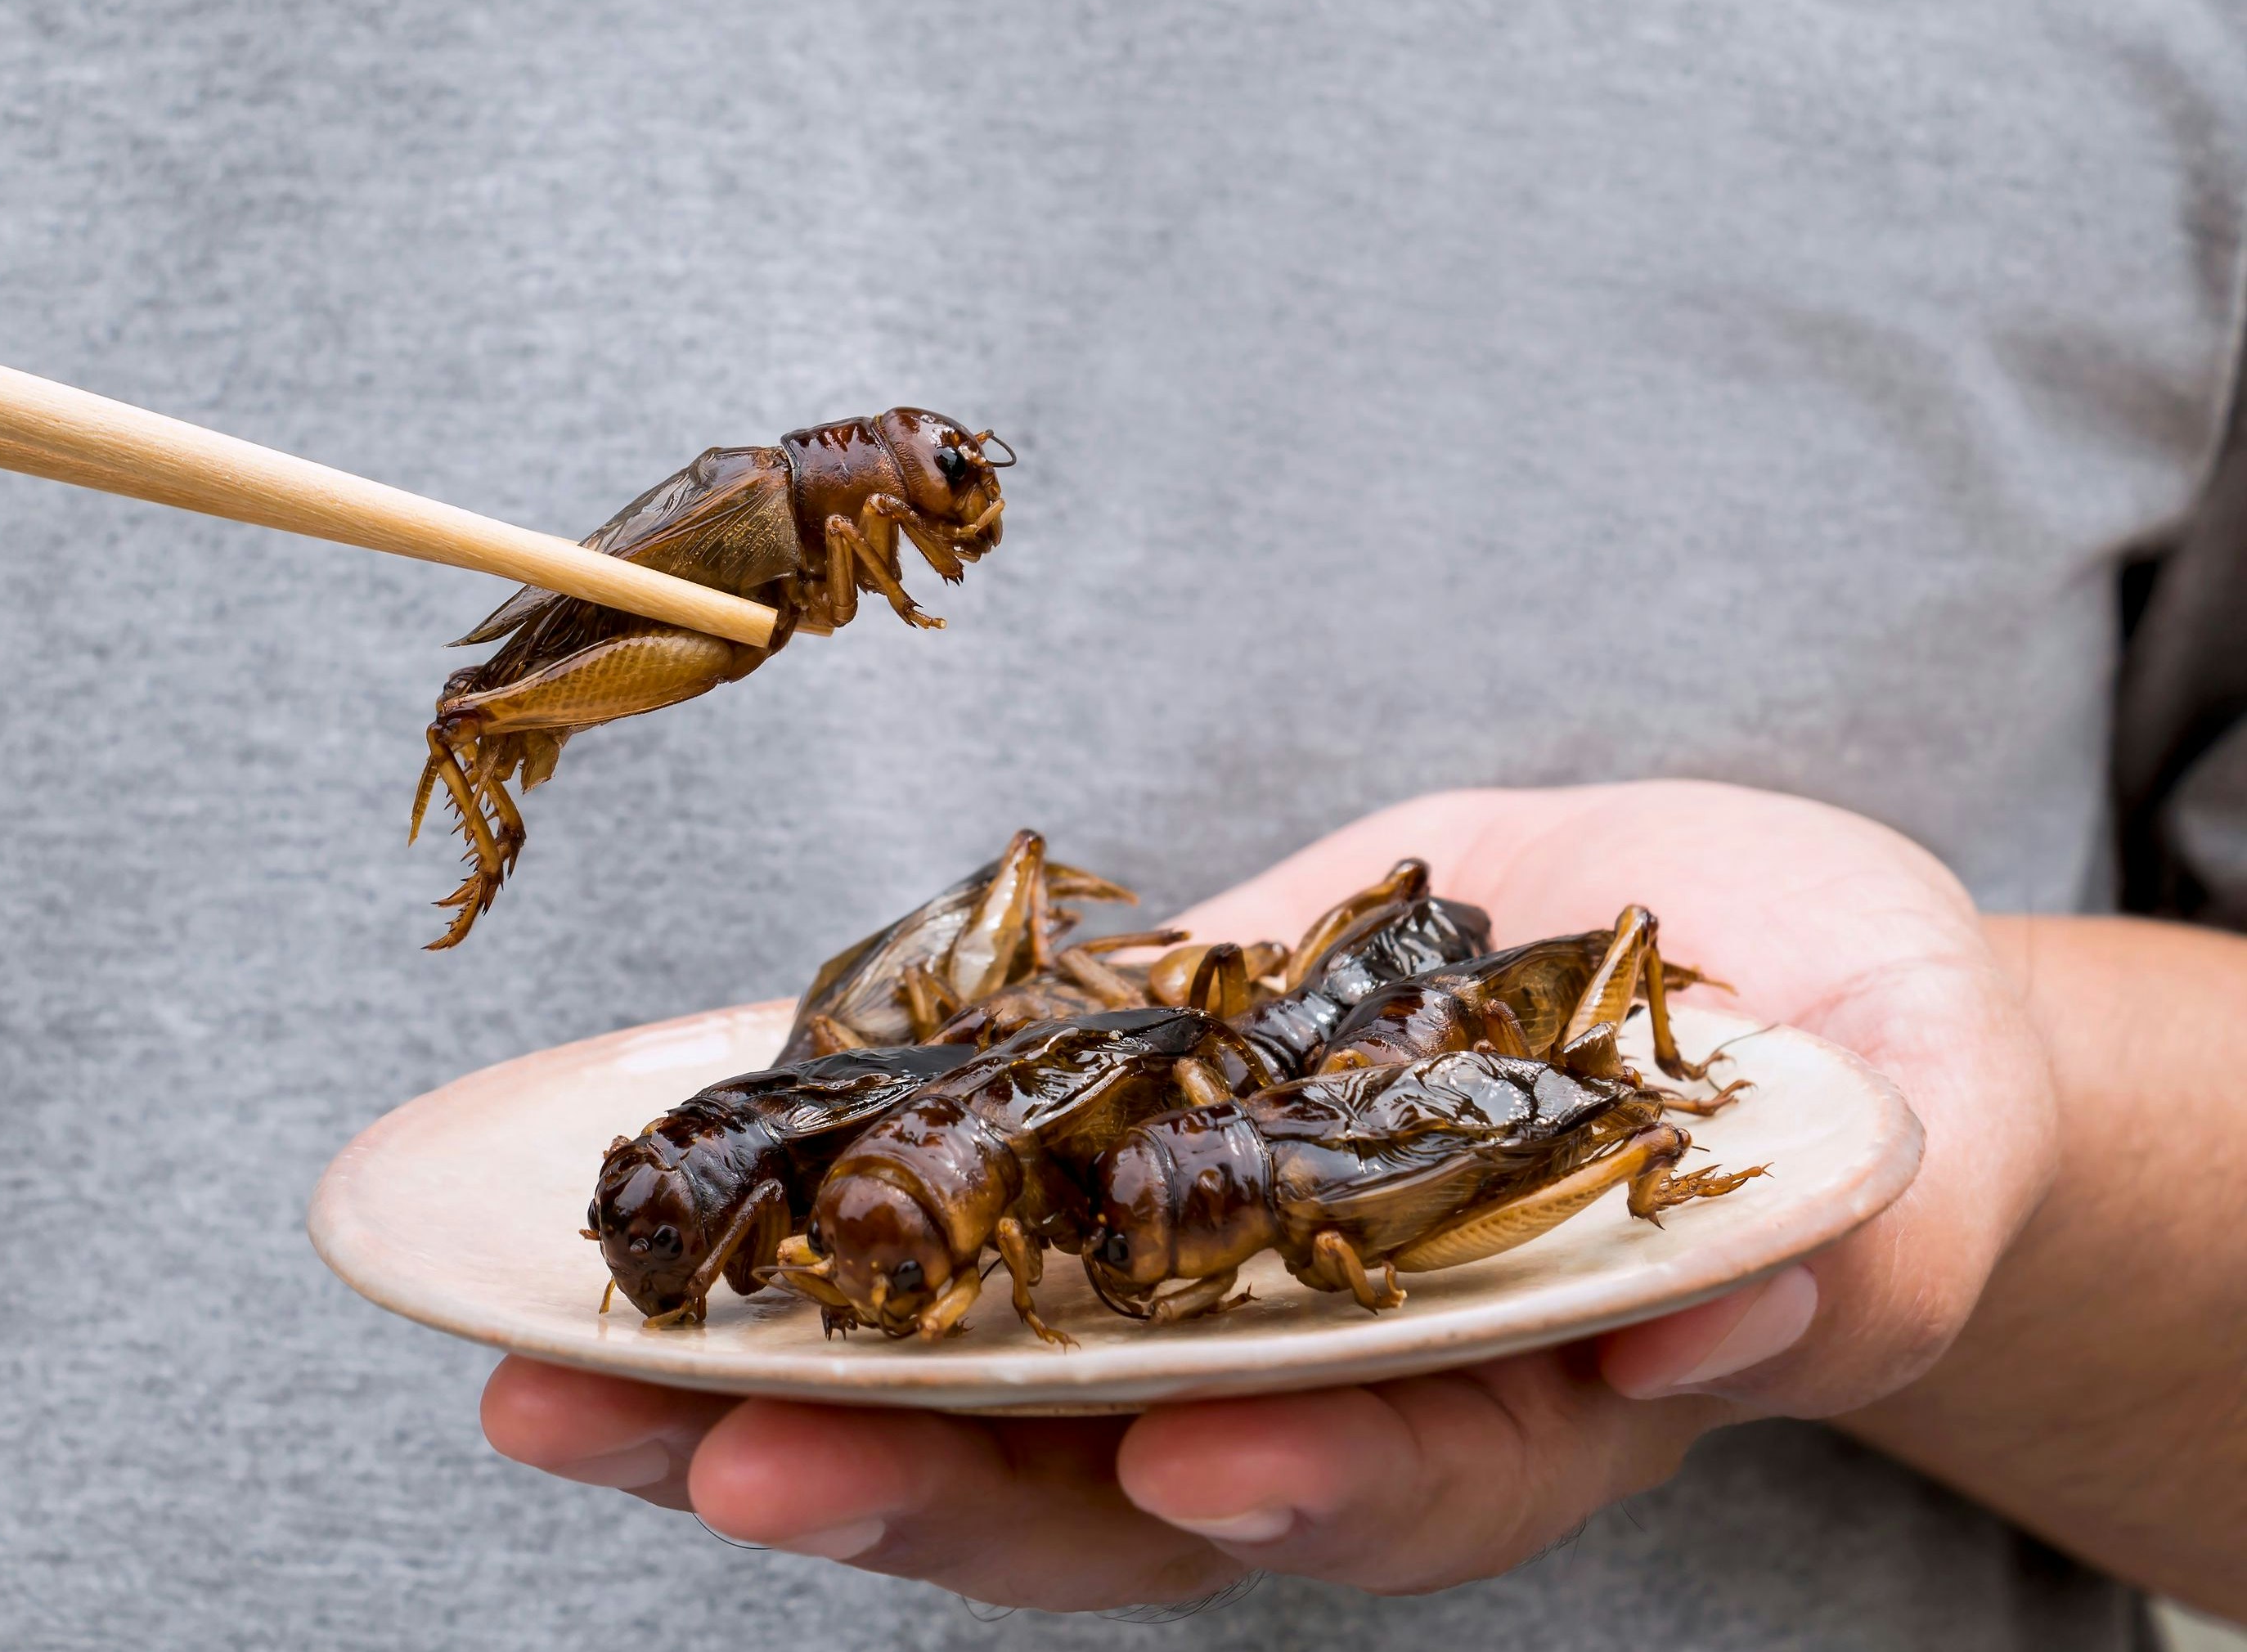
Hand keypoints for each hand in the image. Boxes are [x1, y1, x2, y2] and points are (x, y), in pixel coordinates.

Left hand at [481, 781, 2056, 1608]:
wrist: (1737, 969)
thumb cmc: (1857, 1069)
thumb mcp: (1901, 1131)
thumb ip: (1849, 1232)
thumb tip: (1730, 1306)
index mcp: (1511, 1406)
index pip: (1390, 1484)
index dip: (1293, 1485)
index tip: (1180, 1462)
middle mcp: (1314, 1381)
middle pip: (1099, 1482)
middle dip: (907, 1479)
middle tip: (707, 1453)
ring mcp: (1187, 1273)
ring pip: (960, 1374)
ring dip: (757, 1379)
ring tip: (554, 1377)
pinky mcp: (1103, 1145)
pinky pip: (924, 1196)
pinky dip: (778, 1200)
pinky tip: (623, 1185)